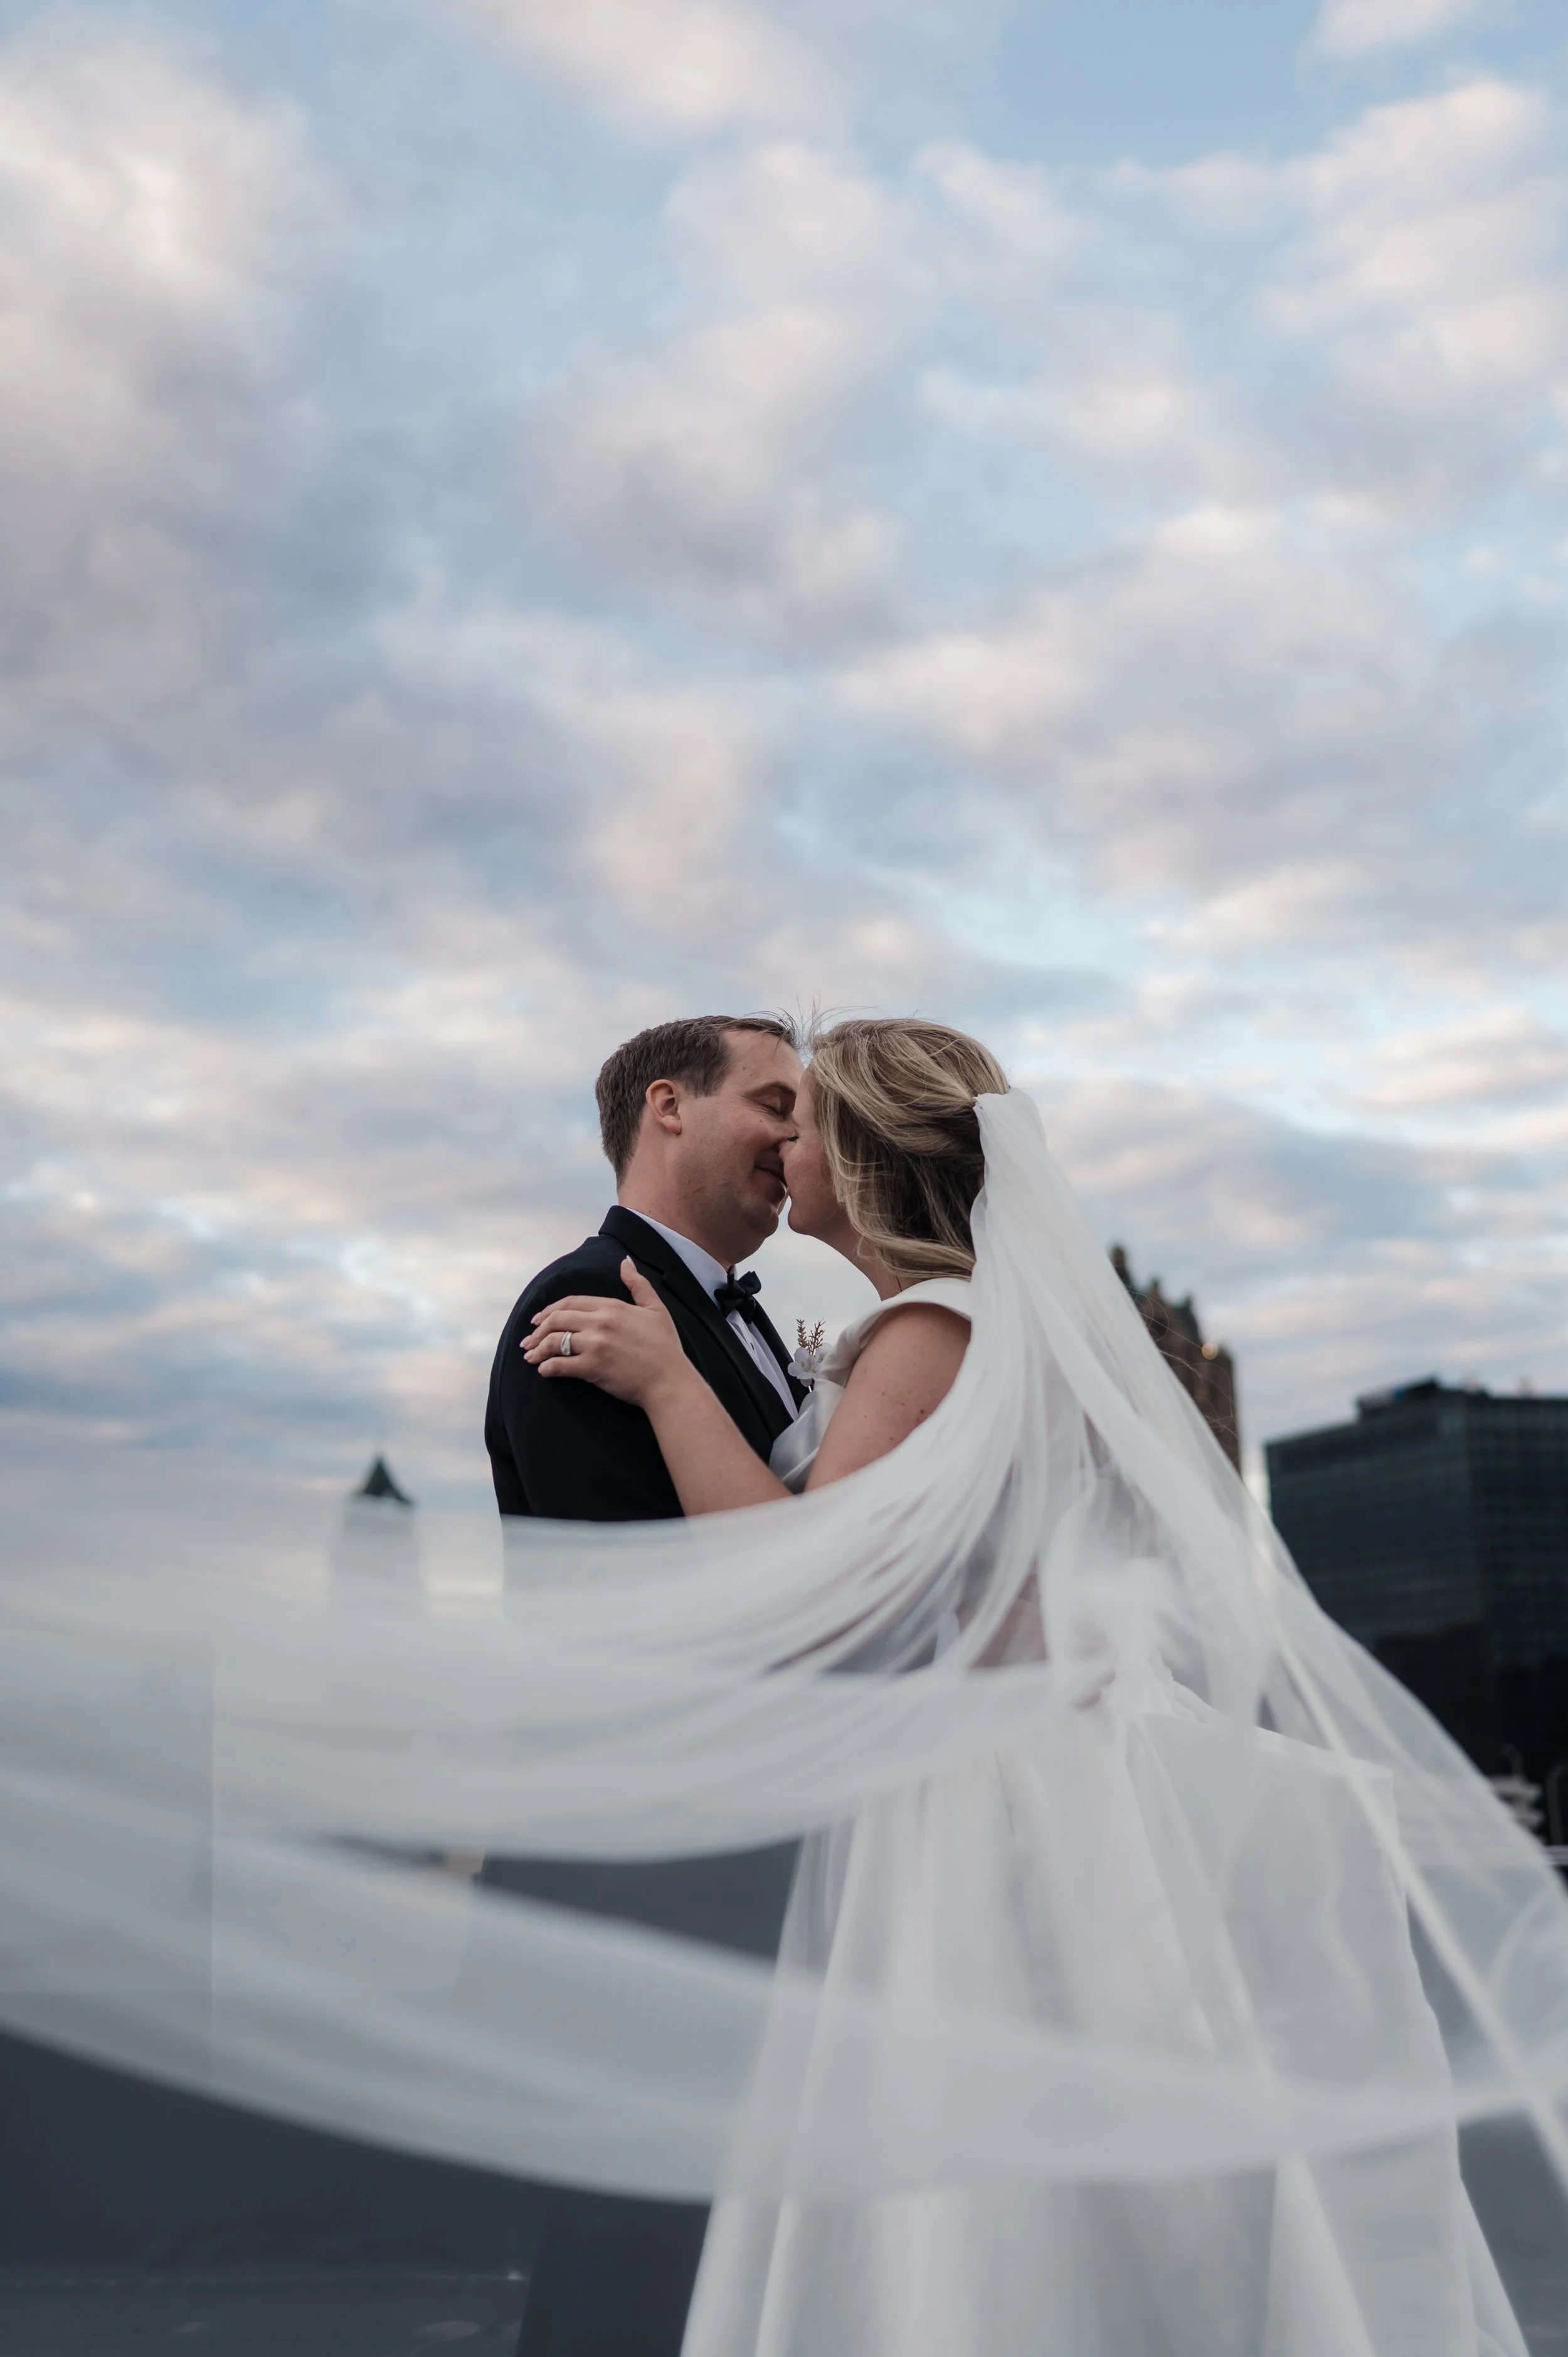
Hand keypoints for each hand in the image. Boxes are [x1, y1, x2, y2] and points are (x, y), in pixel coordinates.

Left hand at [522, 1258, 690, 1409]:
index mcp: (612, 1306)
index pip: (571, 1302)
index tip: (538, 1319)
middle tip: (528, 1340)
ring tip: (530, 1356)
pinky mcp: (592, 1368)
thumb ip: (638, 1284)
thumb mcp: (655, 1309)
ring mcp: (595, 1345)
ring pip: (555, 1341)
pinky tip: (543, 1371)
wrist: (670, 1381)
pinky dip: (547, 1367)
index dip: (550, 1310)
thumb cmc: (665, 1347)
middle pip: (557, 1319)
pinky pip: (560, 1365)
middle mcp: (600, 1322)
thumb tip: (625, 1262)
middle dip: (538, 1330)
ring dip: (538, 1349)